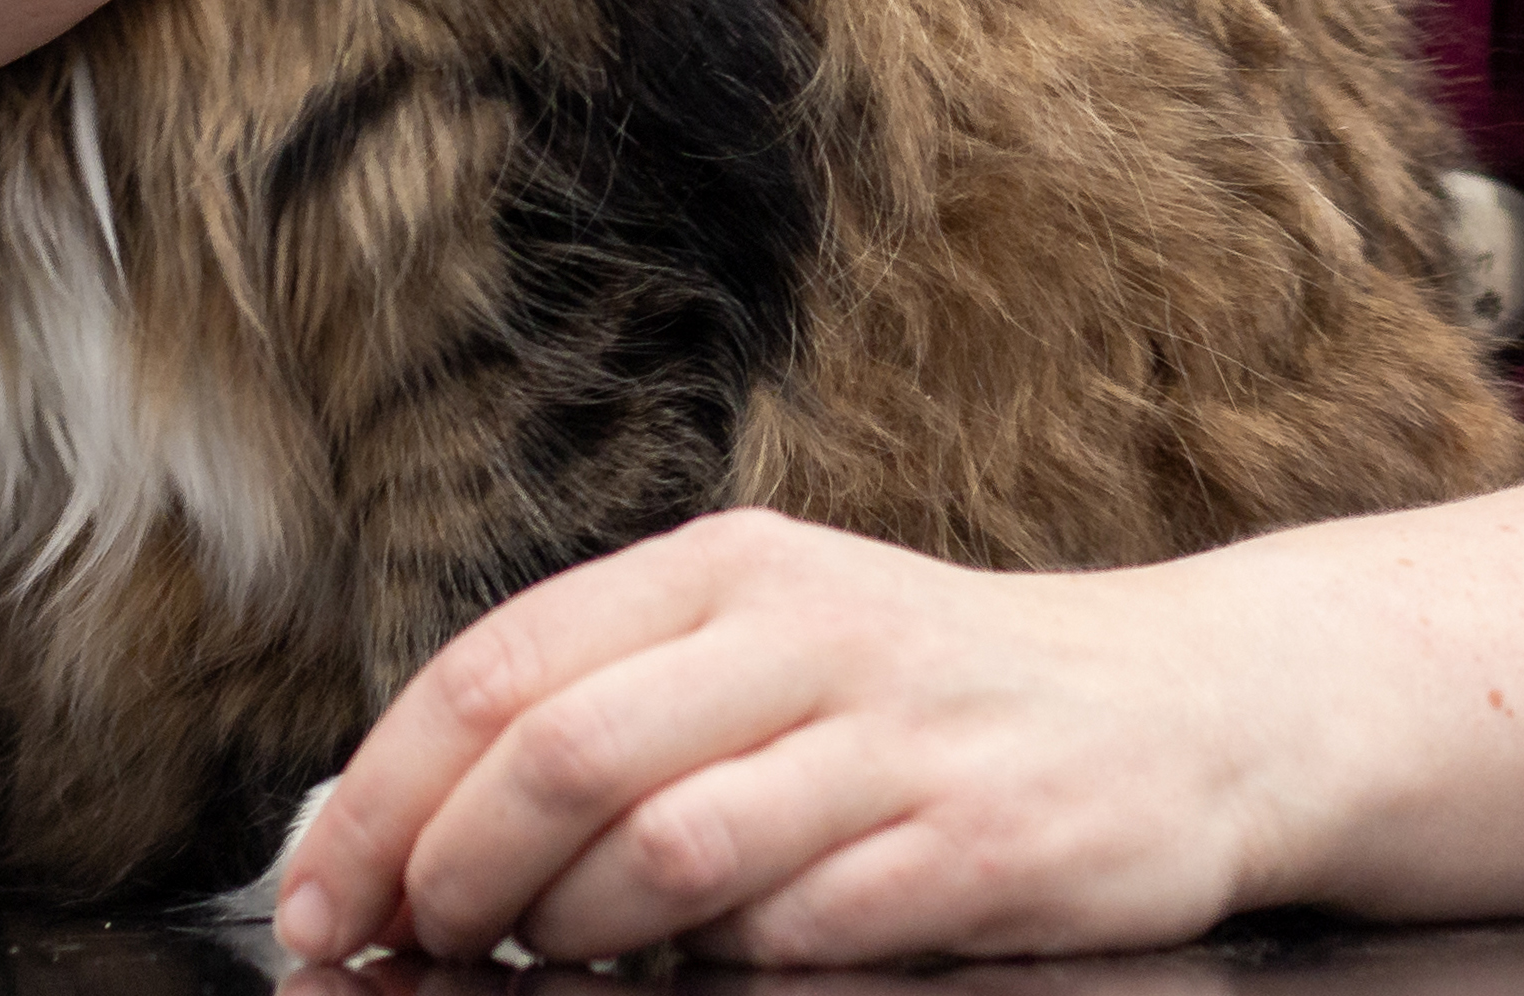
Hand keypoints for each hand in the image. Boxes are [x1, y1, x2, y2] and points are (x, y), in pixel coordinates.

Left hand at [274, 510, 1273, 967]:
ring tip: (559, 963)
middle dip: (451, 873)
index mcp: (727, 570)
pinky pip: (802, 924)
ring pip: (666, 844)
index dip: (384, 796)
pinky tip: (717, 974)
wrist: (1198, 711)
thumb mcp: (777, 646)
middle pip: (558, 753)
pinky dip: (730, 967)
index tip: (325, 896)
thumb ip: (622, 707)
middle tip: (419, 945)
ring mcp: (895, 738)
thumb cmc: (943, 699)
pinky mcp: (976, 846)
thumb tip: (425, 826)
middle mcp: (804, 632)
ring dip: (576, 932)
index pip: (498, 670)